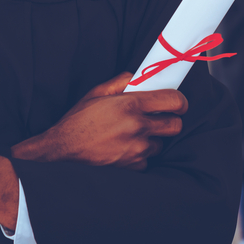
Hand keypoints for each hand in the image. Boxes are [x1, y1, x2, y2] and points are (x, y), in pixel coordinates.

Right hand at [11, 72, 187, 170]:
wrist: (63, 148)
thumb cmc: (79, 120)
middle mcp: (138, 127)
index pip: (173, 101)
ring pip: (161, 144)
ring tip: (134, 134)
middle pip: (176, 125)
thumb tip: (139, 78)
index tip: (177, 103)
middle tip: (158, 118)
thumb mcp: (97, 92)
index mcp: (131, 105)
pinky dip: (140, 155)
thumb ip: (121, 82)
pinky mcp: (132, 166)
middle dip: (170, 121)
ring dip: (152, 139)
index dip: (180, 102)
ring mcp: (136, 148)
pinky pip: (147, 160)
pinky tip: (126, 148)